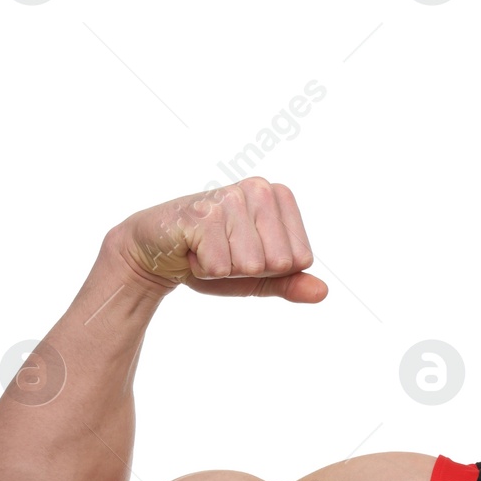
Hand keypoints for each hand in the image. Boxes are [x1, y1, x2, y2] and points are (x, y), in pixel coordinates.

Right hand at [109, 176, 327, 301]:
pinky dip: (203, 269)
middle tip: (223, 251)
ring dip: (223, 269)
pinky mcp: (202, 214)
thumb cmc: (212, 259)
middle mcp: (259, 189)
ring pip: (250, 265)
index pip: (300, 259)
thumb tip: (322, 292)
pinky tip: (191, 249)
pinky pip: (220, 267)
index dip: (271, 269)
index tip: (244, 252)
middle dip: (248, 270)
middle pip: (278, 263)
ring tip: (206, 249)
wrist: (158, 251)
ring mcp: (230, 197)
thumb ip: (291, 282)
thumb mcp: (259, 276)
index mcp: (279, 197)